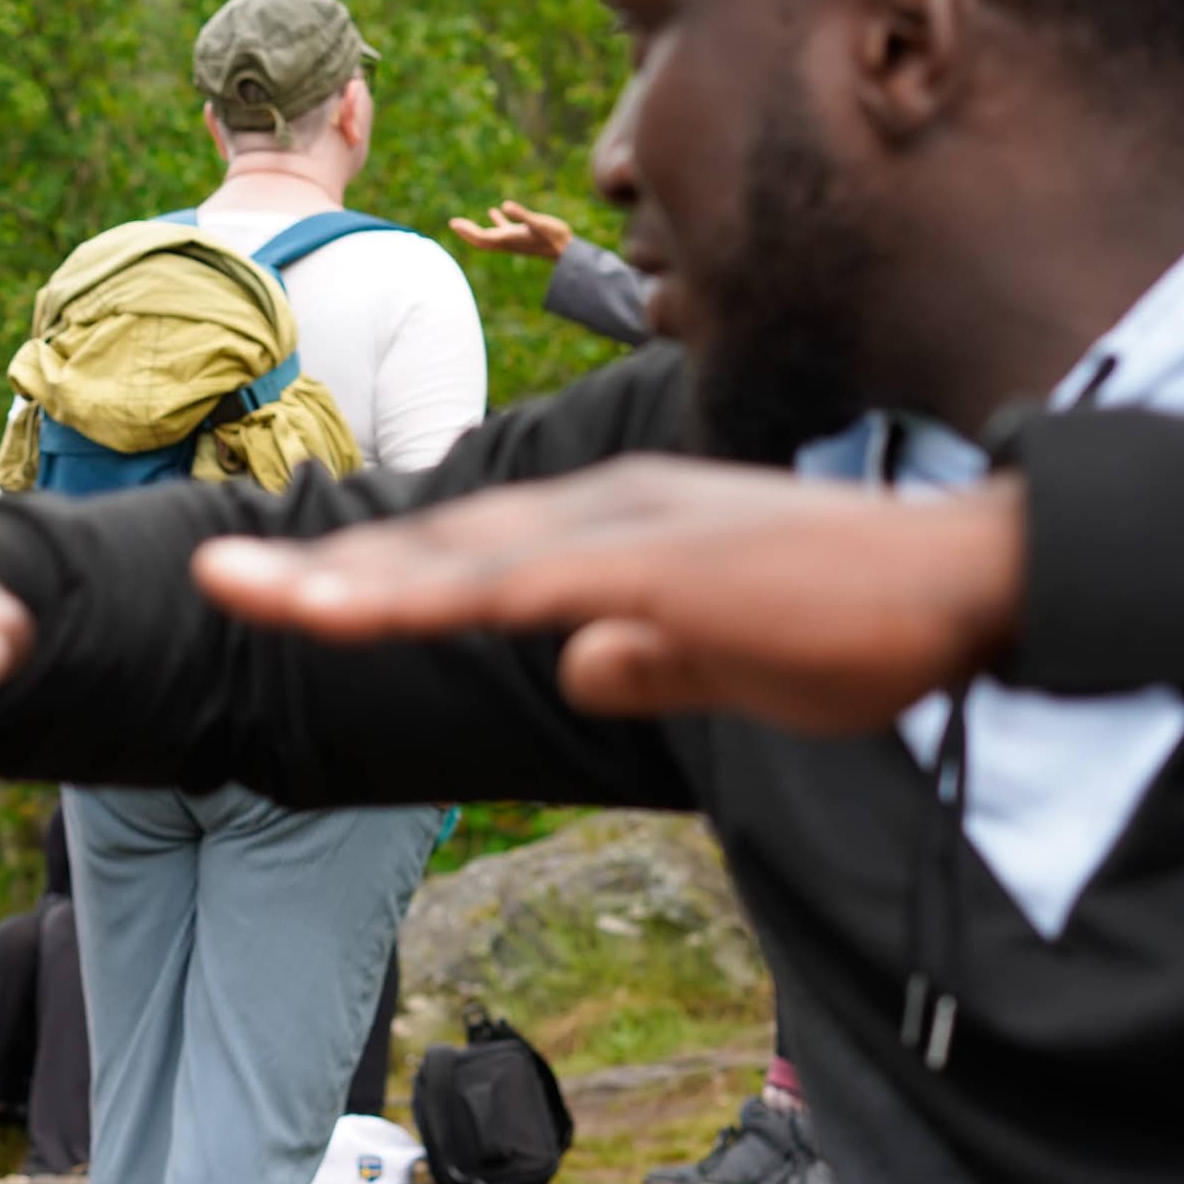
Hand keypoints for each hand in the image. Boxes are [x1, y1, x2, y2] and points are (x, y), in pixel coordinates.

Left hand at [185, 457, 1026, 733]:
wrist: (975, 581)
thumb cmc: (861, 623)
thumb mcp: (728, 663)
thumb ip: (648, 661)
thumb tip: (577, 669)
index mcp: (611, 532)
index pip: (463, 556)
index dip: (365, 573)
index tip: (277, 585)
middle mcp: (603, 515)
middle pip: (434, 546)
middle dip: (319, 567)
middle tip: (208, 576)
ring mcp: (629, 537)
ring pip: (460, 561)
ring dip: (353, 578)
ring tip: (251, 591)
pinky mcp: (664, 570)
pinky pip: (530, 587)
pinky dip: (445, 594)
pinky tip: (375, 607)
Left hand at [448, 200, 576, 262]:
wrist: (566, 249)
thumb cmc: (554, 236)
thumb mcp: (538, 222)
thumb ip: (521, 214)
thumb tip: (504, 205)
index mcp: (508, 239)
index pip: (482, 237)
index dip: (467, 231)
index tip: (454, 223)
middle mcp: (508, 241)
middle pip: (481, 240)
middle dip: (467, 233)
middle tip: (453, 223)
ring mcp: (514, 239)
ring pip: (490, 236)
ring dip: (476, 230)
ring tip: (463, 223)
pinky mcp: (522, 236)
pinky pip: (504, 229)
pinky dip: (496, 221)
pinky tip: (494, 210)